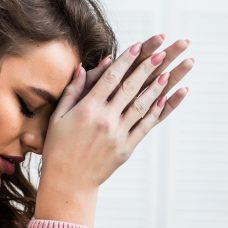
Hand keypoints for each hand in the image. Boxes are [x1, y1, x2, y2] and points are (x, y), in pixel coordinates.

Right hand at [42, 34, 193, 189]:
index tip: (138, 46)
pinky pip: (145, 126)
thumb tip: (83, 68)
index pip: (110, 78)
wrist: (68, 182)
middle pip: (129, 88)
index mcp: (87, 110)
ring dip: (157, 87)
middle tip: (162, 53)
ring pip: (142, 105)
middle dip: (147, 68)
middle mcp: (105, 120)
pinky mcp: (127, 148)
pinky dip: (157, 111)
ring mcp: (118, 135)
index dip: (125, 60)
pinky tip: (166, 99)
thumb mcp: (58, 117)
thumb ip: (72, 91)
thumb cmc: (59, 147)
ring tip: (169, 72)